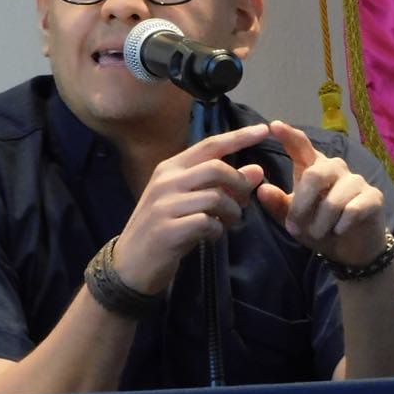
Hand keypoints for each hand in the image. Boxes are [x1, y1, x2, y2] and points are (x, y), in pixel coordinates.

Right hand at [112, 123, 268, 294]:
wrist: (130, 264)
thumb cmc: (162, 226)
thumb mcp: (187, 200)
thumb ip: (218, 184)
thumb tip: (256, 170)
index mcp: (169, 168)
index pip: (209, 145)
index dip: (239, 136)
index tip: (263, 129)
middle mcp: (165, 181)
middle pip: (216, 168)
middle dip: (239, 184)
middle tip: (243, 201)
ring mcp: (164, 205)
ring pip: (216, 197)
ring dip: (231, 212)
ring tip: (228, 222)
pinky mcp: (168, 231)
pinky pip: (207, 223)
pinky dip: (218, 230)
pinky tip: (212, 235)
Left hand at [256, 120, 385, 267]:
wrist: (350, 248)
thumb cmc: (318, 227)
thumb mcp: (293, 219)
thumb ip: (277, 205)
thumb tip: (262, 190)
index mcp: (313, 167)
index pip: (301, 145)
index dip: (289, 135)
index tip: (275, 126)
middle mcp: (335, 167)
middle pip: (314, 175)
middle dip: (301, 206)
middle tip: (294, 228)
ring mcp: (356, 180)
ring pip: (333, 200)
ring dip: (320, 222)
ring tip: (317, 234)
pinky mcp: (373, 197)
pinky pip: (352, 210)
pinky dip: (340, 225)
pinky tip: (339, 230)